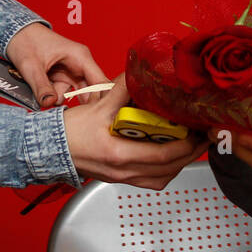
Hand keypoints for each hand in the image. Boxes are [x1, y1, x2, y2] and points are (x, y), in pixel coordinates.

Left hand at [4, 23, 105, 107]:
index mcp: (80, 56)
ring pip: (74, 95)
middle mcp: (80, 64)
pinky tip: (43, 93)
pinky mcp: (62, 78)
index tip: (96, 113)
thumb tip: (50, 103)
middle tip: (70, 113)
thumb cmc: (26, 40)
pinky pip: (63, 93)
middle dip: (79, 103)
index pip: (101, 81)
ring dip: (60, 98)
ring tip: (45, 95)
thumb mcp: (31, 66)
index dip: (101, 99)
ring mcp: (71, 72)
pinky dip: (54, 96)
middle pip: (91, 91)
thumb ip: (41, 86)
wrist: (15, 34)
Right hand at [64, 76, 208, 188]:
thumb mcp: (99, 105)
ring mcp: (122, 178)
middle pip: (169, 169)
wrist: (48, 150)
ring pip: (162, 178)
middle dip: (191, 154)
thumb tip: (139, 71)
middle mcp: (124, 171)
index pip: (165, 154)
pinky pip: (150, 180)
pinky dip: (165, 170)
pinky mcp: (119, 179)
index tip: (199, 132)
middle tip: (203, 138)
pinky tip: (168, 156)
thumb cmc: (70, 132)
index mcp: (121, 154)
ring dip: (179, 164)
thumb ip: (122, 88)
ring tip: (190, 146)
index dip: (187, 144)